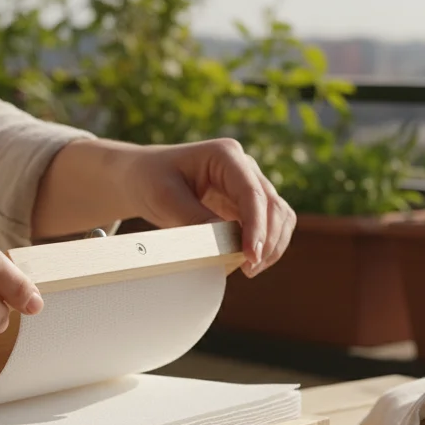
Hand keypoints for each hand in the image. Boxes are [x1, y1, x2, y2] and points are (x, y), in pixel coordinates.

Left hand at [121, 139, 295, 275]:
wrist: (145, 178)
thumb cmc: (151, 180)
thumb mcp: (165, 198)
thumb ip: (195, 218)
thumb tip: (226, 242)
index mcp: (225, 155)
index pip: (252, 192)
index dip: (256, 226)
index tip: (250, 255)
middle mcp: (245, 167)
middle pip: (273, 205)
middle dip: (266, 240)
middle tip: (248, 268)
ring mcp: (250, 185)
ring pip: (280, 216)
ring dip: (272, 245)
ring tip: (250, 268)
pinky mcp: (249, 204)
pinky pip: (272, 225)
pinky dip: (267, 245)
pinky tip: (249, 261)